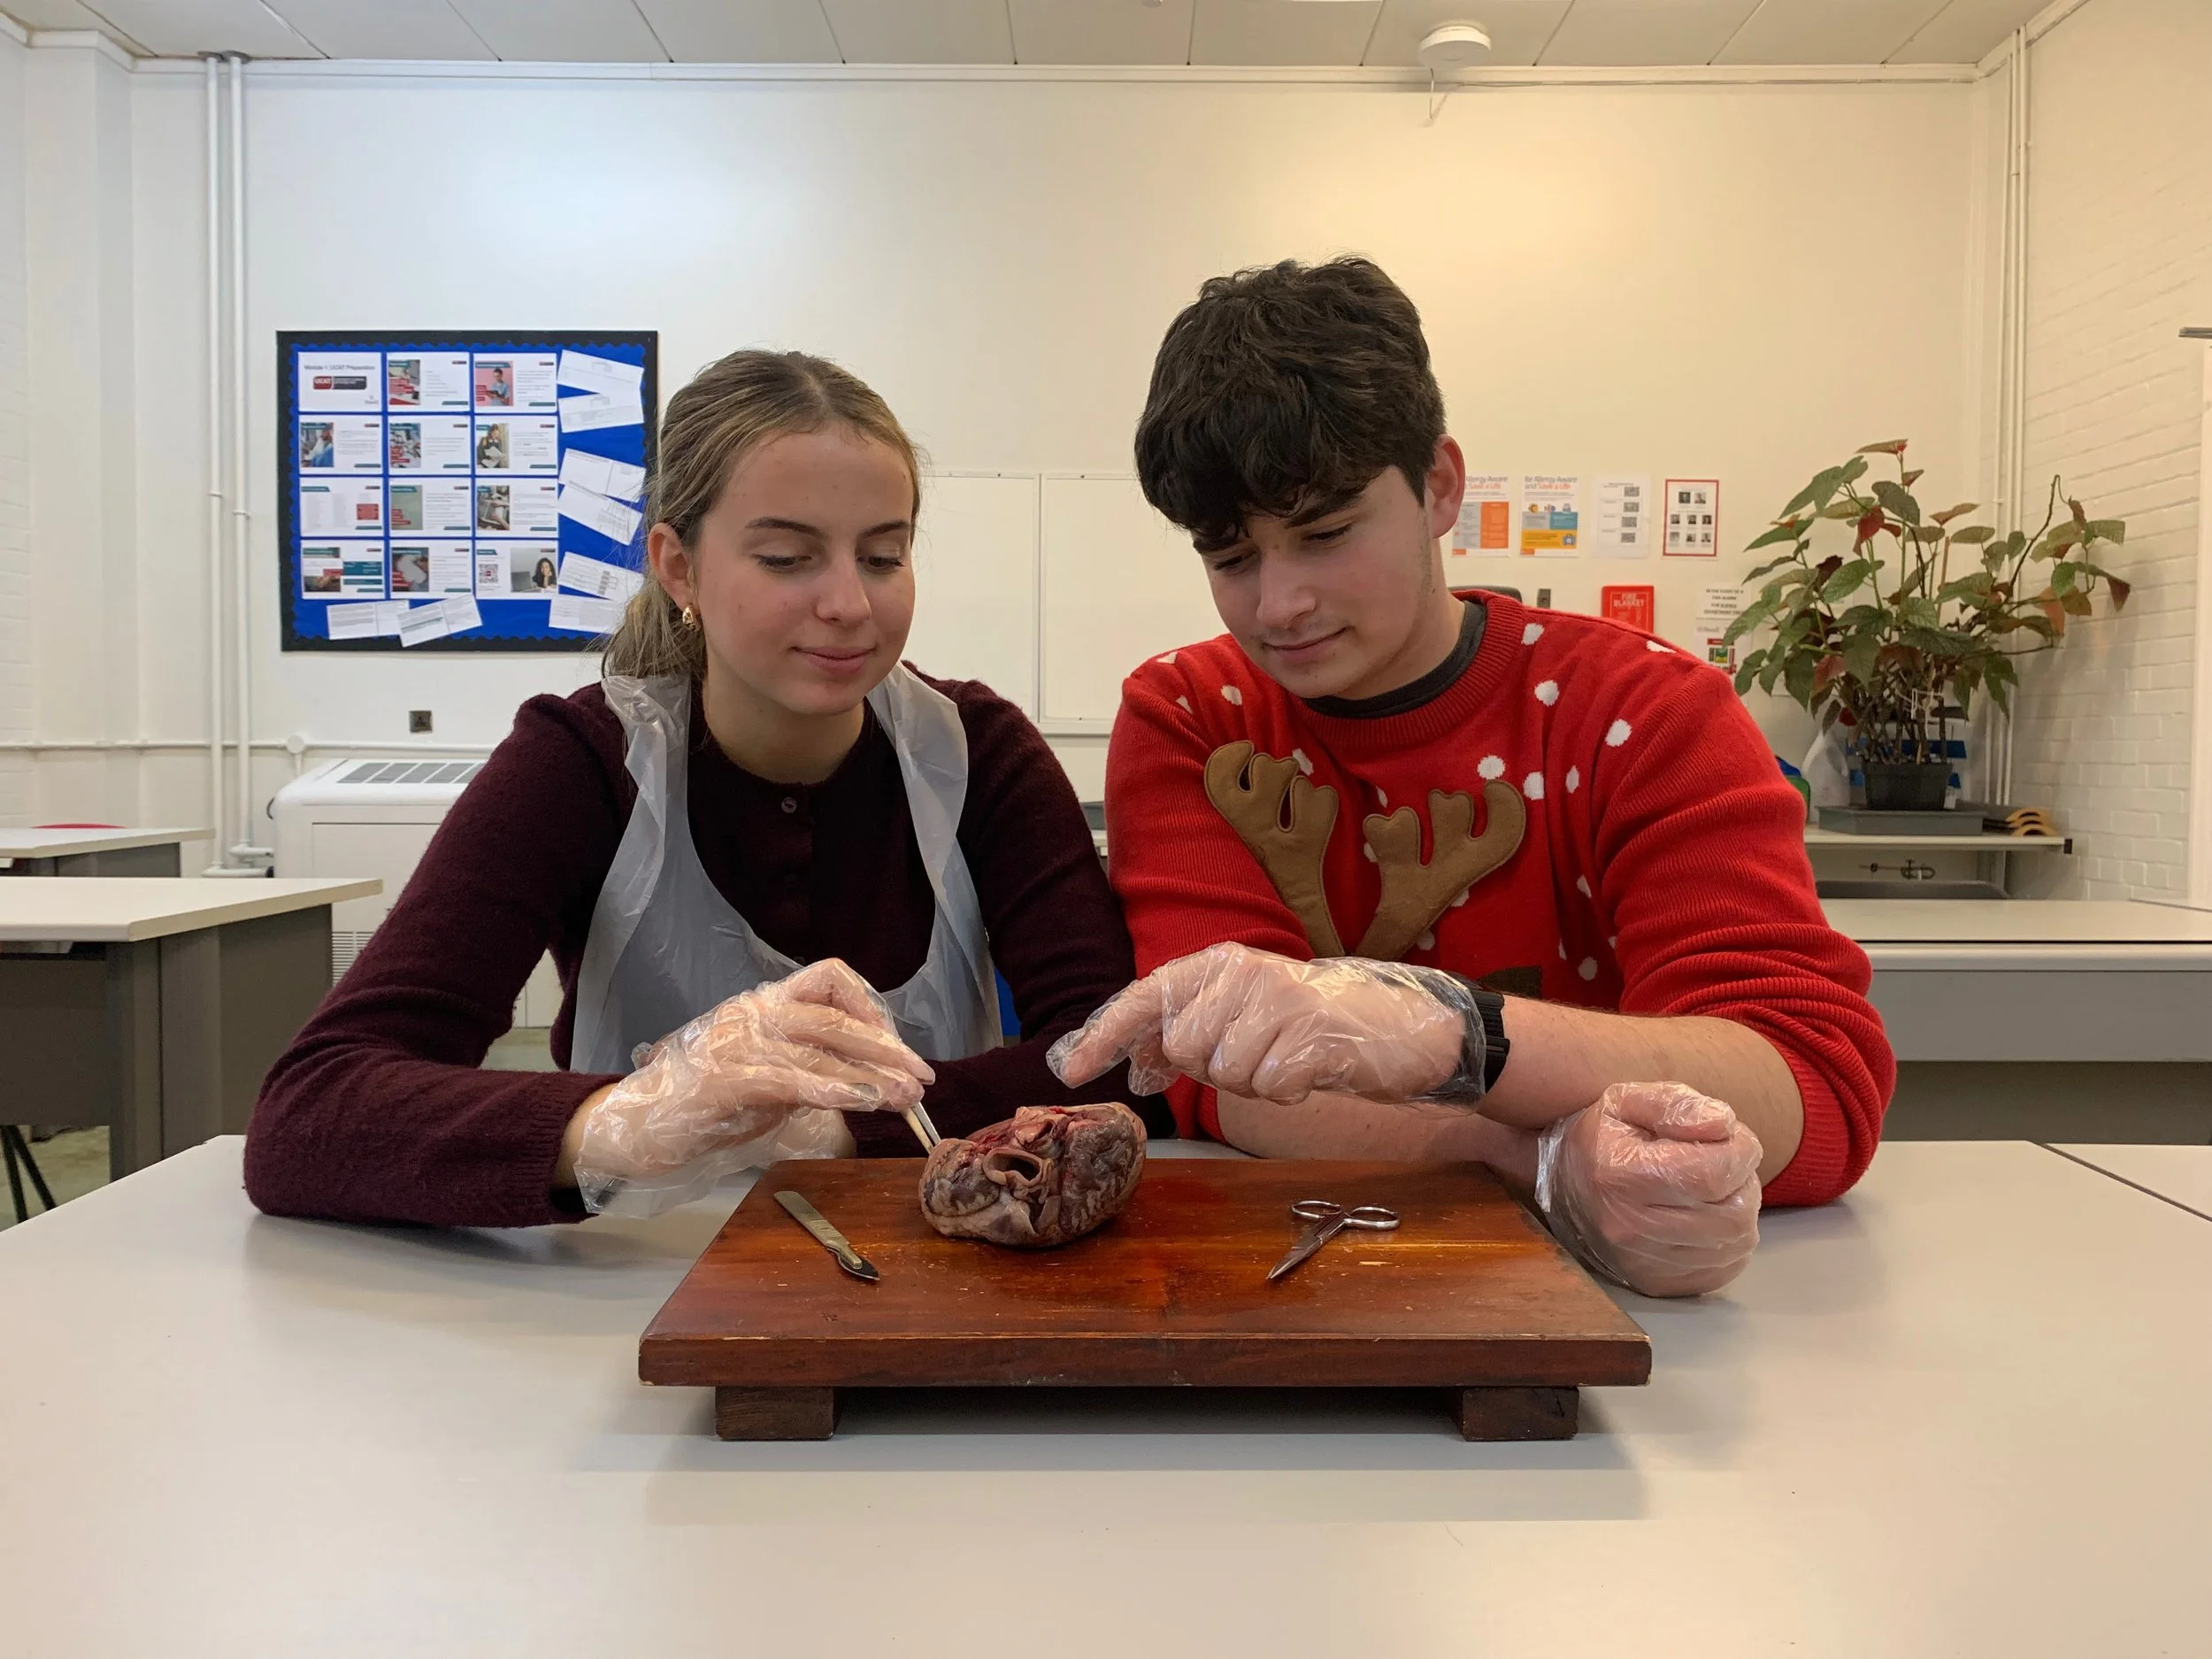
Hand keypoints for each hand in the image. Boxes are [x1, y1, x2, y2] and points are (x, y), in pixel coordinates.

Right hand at [568, 958, 934, 1215]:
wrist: (633, 1127)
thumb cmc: (702, 1106)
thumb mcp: (766, 1079)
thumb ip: (809, 1071)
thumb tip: (869, 1082)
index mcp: (762, 1006)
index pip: (828, 979)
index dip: (869, 1005)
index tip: (893, 1043)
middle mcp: (753, 1013)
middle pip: (834, 1014)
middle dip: (886, 1046)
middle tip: (920, 1075)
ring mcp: (738, 1042)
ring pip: (820, 1046)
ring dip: (871, 1074)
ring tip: (905, 1098)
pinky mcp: (726, 1078)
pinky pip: (791, 1078)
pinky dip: (832, 1089)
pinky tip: (862, 1103)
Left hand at [1049, 942, 1462, 1104]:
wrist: (1406, 1028)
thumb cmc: (1318, 1024)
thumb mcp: (1249, 1014)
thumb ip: (1193, 1031)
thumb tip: (1140, 1062)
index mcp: (1222, 964)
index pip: (1146, 997)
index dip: (1105, 1035)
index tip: (1070, 1071)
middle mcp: (1244, 973)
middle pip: (1185, 1048)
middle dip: (1214, 1067)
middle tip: (1259, 1053)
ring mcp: (1279, 1002)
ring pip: (1225, 1074)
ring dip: (1254, 1082)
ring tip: (1289, 1058)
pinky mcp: (1311, 1037)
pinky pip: (1269, 1090)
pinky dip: (1288, 1092)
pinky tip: (1311, 1070)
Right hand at [1536, 1081, 1762, 1297]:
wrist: (1565, 1187)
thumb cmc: (1604, 1139)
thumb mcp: (1628, 1101)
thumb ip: (1676, 1105)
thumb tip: (1722, 1124)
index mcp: (1620, 1176)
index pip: (1712, 1174)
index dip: (1740, 1150)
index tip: (1729, 1136)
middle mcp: (1630, 1229)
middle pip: (1733, 1214)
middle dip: (1742, 1181)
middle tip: (1720, 1162)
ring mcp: (1645, 1264)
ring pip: (1737, 1242)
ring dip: (1738, 1209)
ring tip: (1712, 1189)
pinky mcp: (1659, 1284)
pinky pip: (1727, 1267)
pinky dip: (1729, 1240)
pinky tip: (1705, 1217)